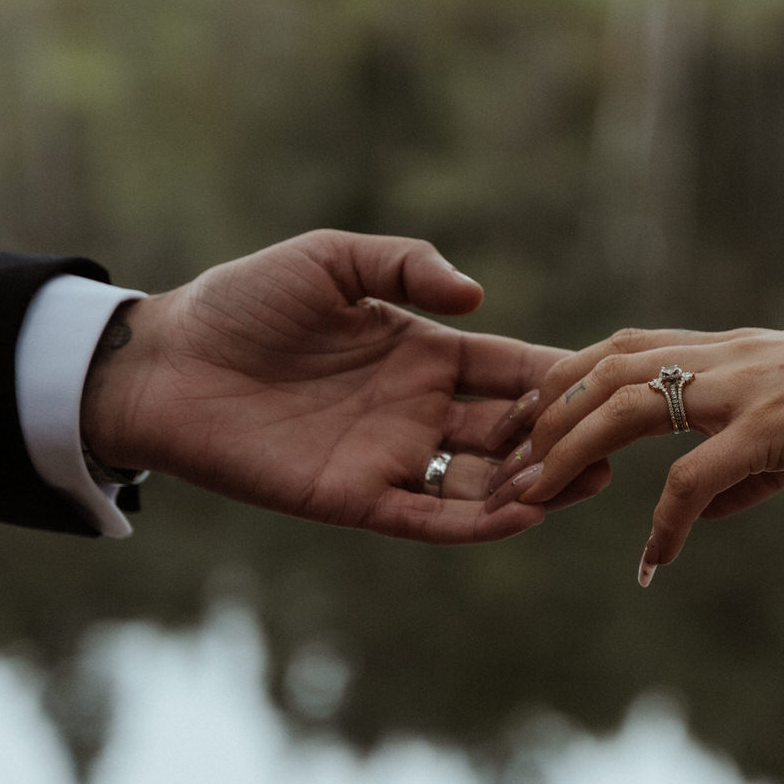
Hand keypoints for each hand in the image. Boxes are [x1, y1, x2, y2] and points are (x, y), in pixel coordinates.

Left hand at [79, 230, 608, 542]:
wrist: (163, 364)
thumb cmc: (241, 304)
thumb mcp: (329, 261)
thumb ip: (404, 266)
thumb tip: (477, 297)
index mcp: (423, 353)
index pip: (512, 370)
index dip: (561, 377)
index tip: (614, 379)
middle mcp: (418, 410)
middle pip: (515, 432)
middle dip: (567, 439)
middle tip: (620, 441)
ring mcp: (392, 458)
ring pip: (485, 481)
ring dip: (537, 484)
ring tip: (588, 481)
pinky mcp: (356, 499)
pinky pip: (431, 519)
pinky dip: (478, 522)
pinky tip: (524, 514)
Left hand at [488, 311, 783, 580]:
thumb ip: (749, 464)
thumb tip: (703, 509)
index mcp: (733, 351)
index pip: (627, 347)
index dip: (569, 377)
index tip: (532, 416)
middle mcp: (727, 358)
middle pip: (606, 367)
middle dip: (547, 410)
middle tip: (508, 458)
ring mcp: (746, 388)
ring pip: (628, 408)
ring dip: (571, 451)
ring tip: (535, 494)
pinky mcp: (774, 427)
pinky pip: (695, 479)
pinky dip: (665, 523)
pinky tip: (652, 563)